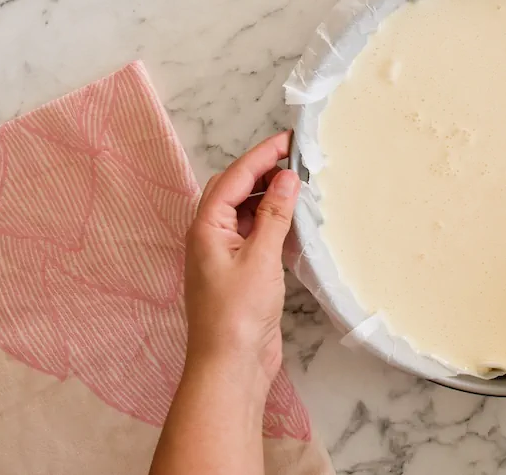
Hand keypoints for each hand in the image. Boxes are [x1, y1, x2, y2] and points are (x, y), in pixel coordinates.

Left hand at [183, 131, 300, 392]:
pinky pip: (255, 233)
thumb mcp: (260, 258)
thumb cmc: (237, 315)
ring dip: (269, 196)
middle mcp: (210, 236)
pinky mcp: (240, 272)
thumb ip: (274, 215)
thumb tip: (287, 178)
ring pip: (245, 211)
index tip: (289, 140)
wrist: (230, 365)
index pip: (234, 177)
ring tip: (299, 184)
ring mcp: (224, 255)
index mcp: (206, 227)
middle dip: (263, 171)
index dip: (261, 155)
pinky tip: (294, 220)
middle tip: (296, 158)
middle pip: (235, 190)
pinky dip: (273, 221)